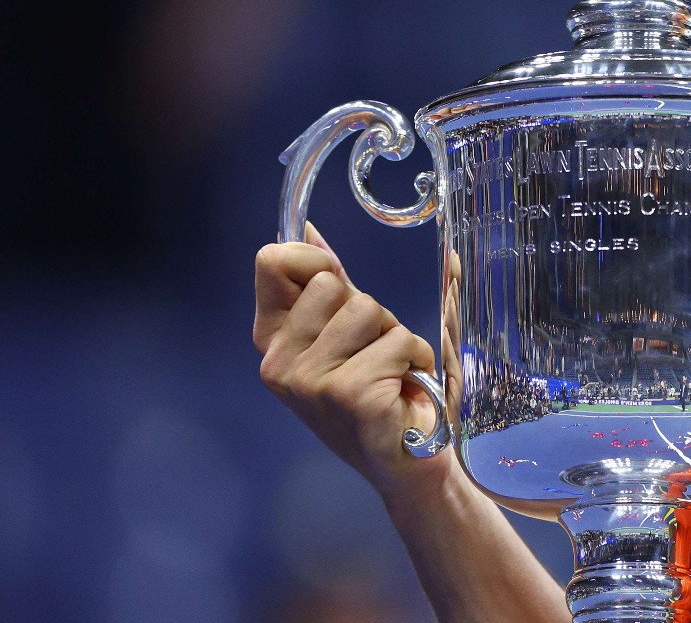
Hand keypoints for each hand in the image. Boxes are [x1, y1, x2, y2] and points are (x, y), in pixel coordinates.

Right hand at [254, 224, 446, 501]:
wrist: (412, 461)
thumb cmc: (384, 393)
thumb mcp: (351, 333)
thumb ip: (331, 286)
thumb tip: (309, 231)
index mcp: (273, 341)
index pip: (272, 262)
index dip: (315, 259)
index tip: (340, 282)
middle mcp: (279, 363)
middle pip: (333, 283)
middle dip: (371, 311)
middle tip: (375, 353)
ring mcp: (310, 382)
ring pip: (369, 309)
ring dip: (397, 337)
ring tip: (392, 374)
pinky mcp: (349, 394)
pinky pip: (399, 341)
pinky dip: (417, 360)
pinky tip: (406, 392)